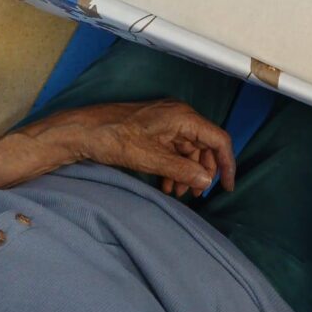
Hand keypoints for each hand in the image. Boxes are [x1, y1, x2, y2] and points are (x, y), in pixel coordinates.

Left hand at [79, 100, 235, 196]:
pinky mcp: (157, 128)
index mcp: (183, 117)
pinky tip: (166, 184)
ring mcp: (168, 120)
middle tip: (196, 195)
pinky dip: (174, 166)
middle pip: (205, 145)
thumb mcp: (150, 158)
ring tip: (177, 193)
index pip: (217, 139)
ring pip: (189, 149)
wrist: (85, 130)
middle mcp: (179, 115)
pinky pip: (175, 148)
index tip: (227, 186)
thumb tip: (206, 181)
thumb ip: (181, 170)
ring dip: (187, 172)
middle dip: (203, 171)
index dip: (226, 163)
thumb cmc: (115, 138)